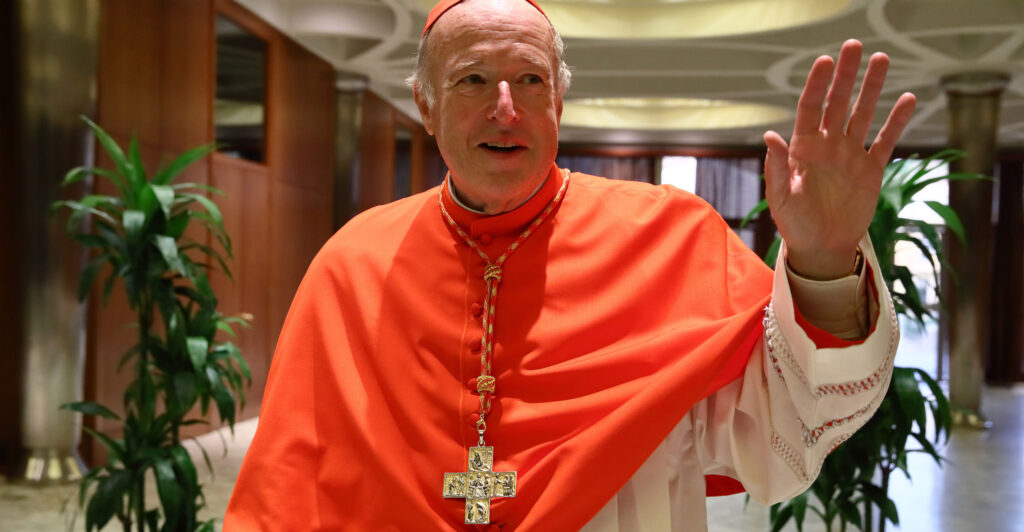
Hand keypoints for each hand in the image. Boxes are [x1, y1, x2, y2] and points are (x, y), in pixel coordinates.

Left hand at [764, 39, 915, 278]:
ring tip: (882, 59)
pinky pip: (885, 141)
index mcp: (802, 149)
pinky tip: (907, 99)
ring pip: (863, 115)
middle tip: (854, 46)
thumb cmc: (794, 224)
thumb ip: (776, 167)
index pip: (809, 108)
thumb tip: (770, 136)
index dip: (816, 85)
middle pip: (838, 103)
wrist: (820, 247)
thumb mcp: (780, 198)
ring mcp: (850, 155)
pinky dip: (896, 122)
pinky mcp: (871, 170)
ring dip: (873, 88)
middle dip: (846, 75)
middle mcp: (827, 145)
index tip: (824, 62)